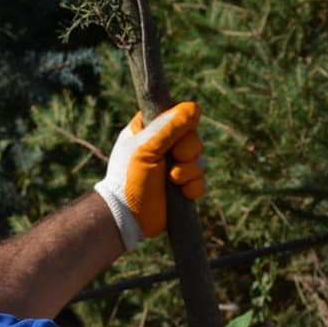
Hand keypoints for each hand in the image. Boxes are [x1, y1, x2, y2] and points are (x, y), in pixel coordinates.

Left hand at [94, 101, 204, 250]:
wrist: (126, 218)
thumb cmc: (129, 180)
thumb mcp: (146, 148)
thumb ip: (169, 127)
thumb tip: (194, 108)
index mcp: (148, 131)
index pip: (177, 115)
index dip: (181, 125)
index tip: (172, 137)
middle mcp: (162, 147)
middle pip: (193, 138)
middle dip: (188, 151)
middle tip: (173, 162)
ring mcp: (172, 168)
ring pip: (200, 160)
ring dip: (190, 171)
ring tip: (173, 181)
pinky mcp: (181, 188)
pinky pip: (201, 181)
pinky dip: (195, 187)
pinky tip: (183, 193)